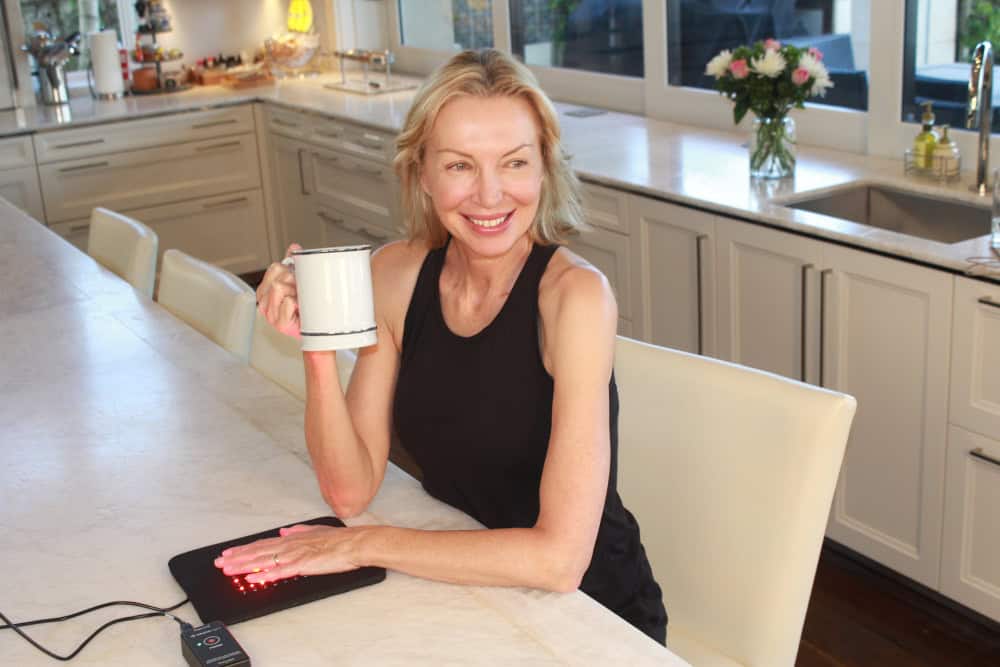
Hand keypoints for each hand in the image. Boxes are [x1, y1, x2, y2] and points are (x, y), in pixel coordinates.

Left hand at [213, 524, 362, 582]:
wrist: (356, 543)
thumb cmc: (340, 540)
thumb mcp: (317, 531)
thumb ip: (299, 532)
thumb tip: (285, 531)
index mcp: (292, 539)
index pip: (262, 544)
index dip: (244, 549)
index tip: (228, 552)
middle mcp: (290, 545)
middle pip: (258, 552)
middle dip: (237, 558)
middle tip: (219, 563)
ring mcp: (296, 555)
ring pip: (265, 560)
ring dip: (245, 565)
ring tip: (229, 570)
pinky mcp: (305, 565)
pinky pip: (282, 571)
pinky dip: (267, 574)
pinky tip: (255, 578)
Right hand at [257, 243, 301, 337]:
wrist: (316, 332)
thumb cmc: (305, 309)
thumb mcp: (297, 283)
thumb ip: (293, 265)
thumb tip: (294, 248)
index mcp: (265, 291)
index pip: (274, 268)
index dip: (290, 271)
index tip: (297, 280)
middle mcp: (264, 303)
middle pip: (277, 276)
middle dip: (293, 281)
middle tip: (300, 292)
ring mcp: (271, 314)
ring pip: (280, 287)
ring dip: (295, 292)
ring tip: (300, 302)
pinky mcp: (280, 323)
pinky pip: (288, 302)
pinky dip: (298, 304)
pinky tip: (300, 310)